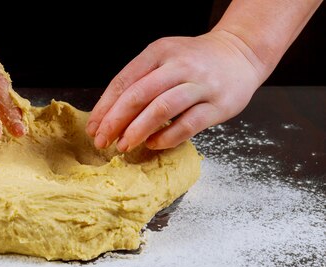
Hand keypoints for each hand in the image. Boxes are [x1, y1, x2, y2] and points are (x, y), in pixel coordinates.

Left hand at [86, 30, 265, 151]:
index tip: (93, 128)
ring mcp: (200, 84)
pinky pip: (188, 124)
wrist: (241, 53)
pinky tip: (153, 144)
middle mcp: (179, 65)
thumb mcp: (163, 60)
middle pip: (139, 95)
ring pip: (162, 109)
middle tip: (103, 141)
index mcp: (159, 52)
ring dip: (138, 130)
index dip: (105, 108)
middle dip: (116, 121)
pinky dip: (167, 137)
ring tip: (124, 145)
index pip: (124, 81)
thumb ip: (139, 82)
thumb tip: (108, 117)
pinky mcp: (218, 105)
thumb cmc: (194, 62)